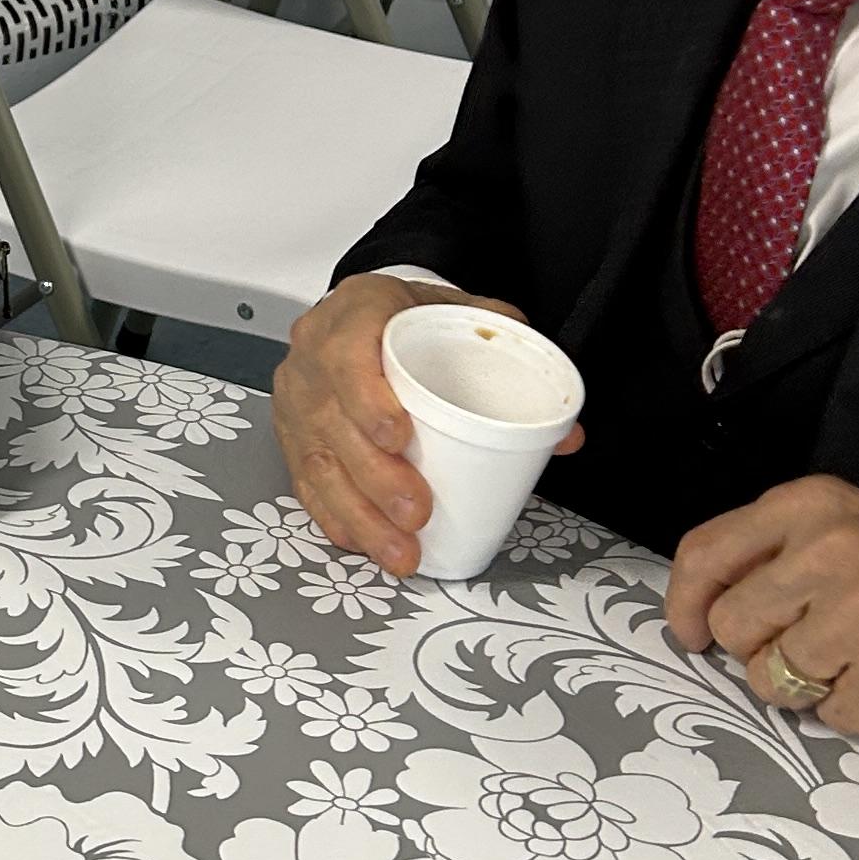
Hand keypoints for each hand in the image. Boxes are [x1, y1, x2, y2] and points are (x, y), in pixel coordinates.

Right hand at [274, 274, 572, 575]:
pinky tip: (362, 541)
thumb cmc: (407, 317)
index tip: (397, 435)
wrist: (361, 311)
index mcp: (355, 313)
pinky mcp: (293, 435)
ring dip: (359, 514)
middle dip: (374, 477)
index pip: (347, 354)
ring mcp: (301, 400)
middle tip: (415, 510)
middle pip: (334, 422)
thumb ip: (513, 357)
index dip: (366, 398)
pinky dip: (336, 517)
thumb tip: (565, 433)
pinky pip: (307, 483)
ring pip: (318, 463)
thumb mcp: (458, 315)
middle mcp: (316, 357)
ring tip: (399, 548)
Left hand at [664, 475, 858, 734]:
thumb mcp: (856, 525)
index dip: (683, 603)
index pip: (705, 553)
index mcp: (812, 505)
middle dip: (758, 651)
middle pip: (730, 626)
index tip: (689, 633)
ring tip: (857, 662)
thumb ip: (783, 550)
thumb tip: (706, 600)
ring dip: (808, 685)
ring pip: (772, 679)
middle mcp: (830, 549)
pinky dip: (857, 711)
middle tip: (809, 647)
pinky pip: (831, 714)